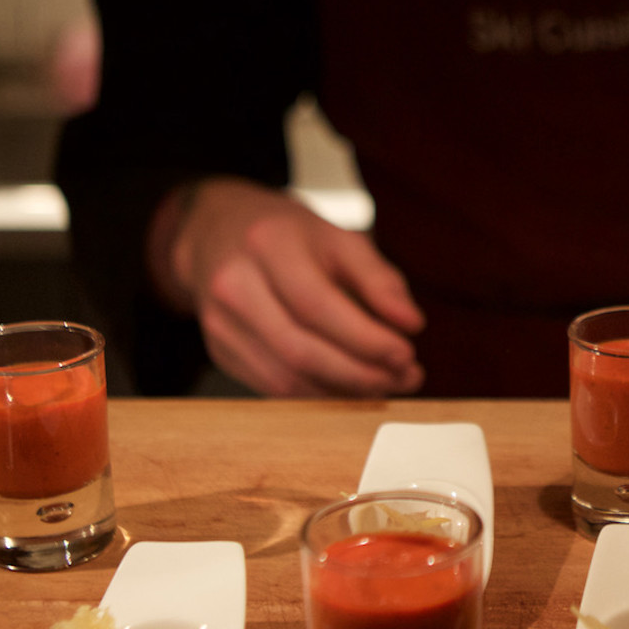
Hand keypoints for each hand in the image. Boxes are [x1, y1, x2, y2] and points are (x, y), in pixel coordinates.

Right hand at [150, 177, 424, 396]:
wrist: (218, 233)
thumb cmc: (288, 235)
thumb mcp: (339, 237)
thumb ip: (378, 279)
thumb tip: (411, 324)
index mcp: (268, 244)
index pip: (317, 305)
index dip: (365, 338)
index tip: (406, 354)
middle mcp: (234, 285)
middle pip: (300, 350)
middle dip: (361, 373)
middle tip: (406, 377)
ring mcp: (220, 323)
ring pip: (286, 379)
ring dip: (343, 391)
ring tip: (386, 383)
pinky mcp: (220, 351)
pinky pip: (274, 388)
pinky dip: (319, 395)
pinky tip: (351, 387)